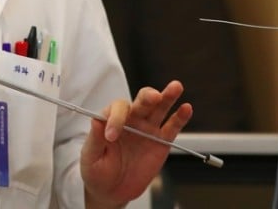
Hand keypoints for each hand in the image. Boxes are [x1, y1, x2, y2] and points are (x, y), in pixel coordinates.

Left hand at [80, 80, 192, 208]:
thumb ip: (95, 138)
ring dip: (168, 96)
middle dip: (148, 97)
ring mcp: (148, 129)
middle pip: (142, 101)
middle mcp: (132, 120)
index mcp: (112, 119)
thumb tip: (96, 120)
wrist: (111, 191)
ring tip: (176, 87)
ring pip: (159, 108)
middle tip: (153, 97)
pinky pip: (172, 127)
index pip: (117, 109)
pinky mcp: (161, 142)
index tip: (111, 136)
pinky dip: (180, 117)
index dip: (115, 119)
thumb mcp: (91, 157)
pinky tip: (186, 108)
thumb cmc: (96, 171)